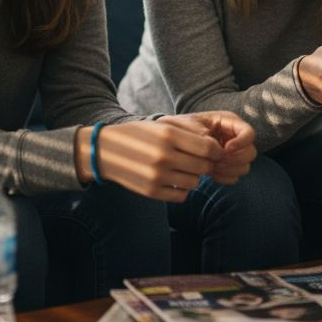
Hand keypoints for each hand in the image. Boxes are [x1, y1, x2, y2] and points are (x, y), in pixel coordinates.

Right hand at [74, 118, 223, 201]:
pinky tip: (173, 180)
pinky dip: (182, 189)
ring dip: (193, 176)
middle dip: (206, 164)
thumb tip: (214, 143)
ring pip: (194, 182)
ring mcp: (157, 176)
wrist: (105, 151)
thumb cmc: (139, 135)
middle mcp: (163, 156)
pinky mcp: (151, 192)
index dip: (216, 151)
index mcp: (168, 135)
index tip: (213, 151)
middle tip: (199, 161)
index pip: (208, 148)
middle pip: (204, 166)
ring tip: (182, 169)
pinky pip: (181, 195)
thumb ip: (188, 132)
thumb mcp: (161, 125)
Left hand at [167, 111, 255, 185]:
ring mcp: (233, 153)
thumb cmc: (181, 127)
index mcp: (229, 122)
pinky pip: (235, 177)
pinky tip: (211, 174)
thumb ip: (205, 136)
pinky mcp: (227, 166)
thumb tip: (219, 150)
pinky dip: (224, 177)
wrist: (173, 138)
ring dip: (229, 170)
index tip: (225, 149)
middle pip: (251, 153)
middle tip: (217, 161)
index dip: (241, 143)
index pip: (249, 133)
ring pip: (244, 167)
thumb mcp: (190, 126)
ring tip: (211, 167)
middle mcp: (235, 137)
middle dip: (234, 160)